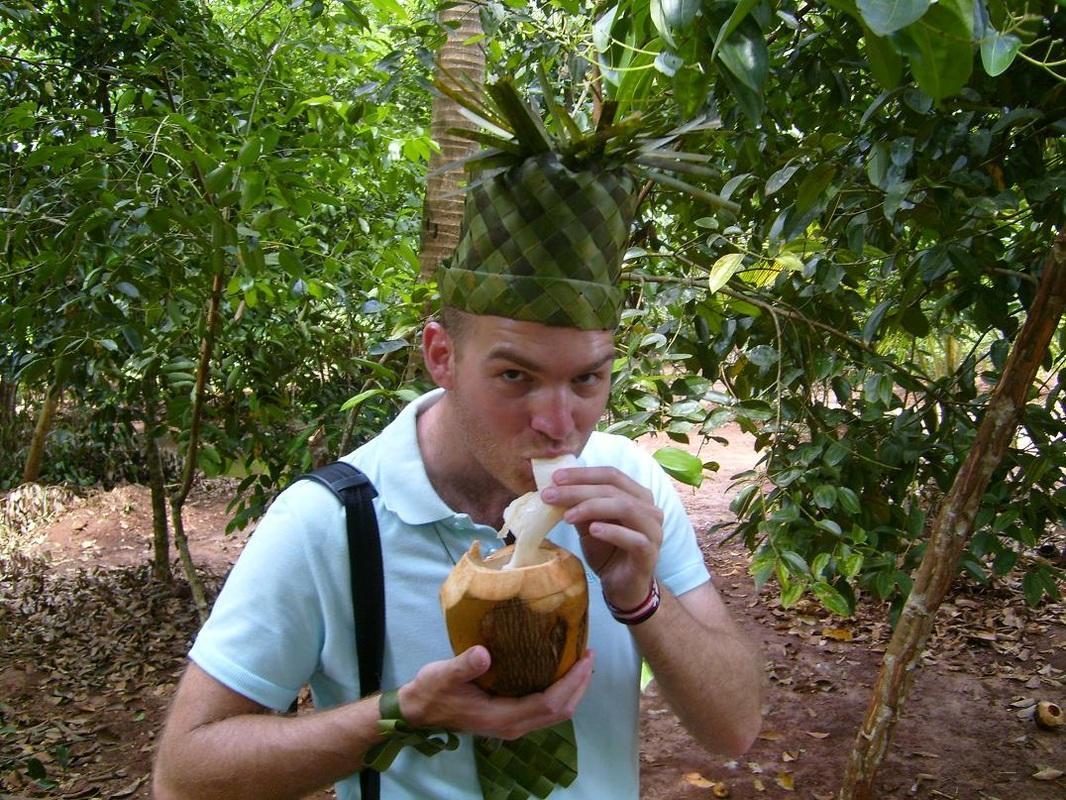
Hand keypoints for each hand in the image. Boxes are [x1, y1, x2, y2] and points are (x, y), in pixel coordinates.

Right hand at [397, 646, 593, 739]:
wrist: (419, 710)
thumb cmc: (432, 692)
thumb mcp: (444, 675)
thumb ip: (465, 666)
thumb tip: (484, 654)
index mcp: (503, 717)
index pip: (550, 704)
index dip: (571, 683)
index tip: (584, 659)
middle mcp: (513, 725)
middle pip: (559, 711)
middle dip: (579, 685)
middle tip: (588, 656)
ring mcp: (512, 724)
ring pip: (554, 713)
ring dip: (571, 690)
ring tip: (579, 663)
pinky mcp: (509, 718)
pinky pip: (543, 708)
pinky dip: (558, 692)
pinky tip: (557, 672)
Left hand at [542, 466, 662, 609]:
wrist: (623, 587)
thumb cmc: (608, 552)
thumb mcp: (589, 526)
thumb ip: (579, 507)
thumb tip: (555, 489)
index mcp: (637, 496)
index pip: (611, 475)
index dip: (582, 474)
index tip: (555, 478)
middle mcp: (649, 509)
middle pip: (614, 489)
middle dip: (579, 490)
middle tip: (550, 495)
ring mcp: (653, 530)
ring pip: (625, 508)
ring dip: (592, 507)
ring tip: (567, 516)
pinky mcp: (649, 552)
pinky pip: (633, 538)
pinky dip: (612, 531)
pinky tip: (593, 530)